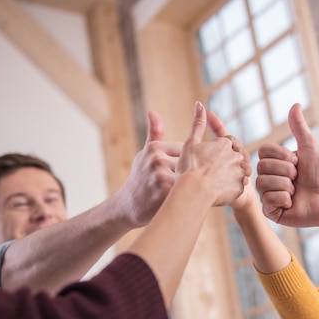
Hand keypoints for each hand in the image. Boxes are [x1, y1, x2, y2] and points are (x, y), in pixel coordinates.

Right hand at [114, 111, 181, 226]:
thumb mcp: (145, 154)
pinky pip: (186, 191)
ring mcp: (160, 175)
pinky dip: (188, 195)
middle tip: (181, 185)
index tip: (176, 173)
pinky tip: (182, 200)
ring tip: (182, 193)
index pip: (185, 151)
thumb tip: (153, 112)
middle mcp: (156, 159)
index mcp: (155, 147)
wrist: (128, 207)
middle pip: (188, 164)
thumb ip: (154, 134)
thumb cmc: (140, 179)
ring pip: (188, 177)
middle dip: (189, 175)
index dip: (185, 164)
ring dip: (190, 185)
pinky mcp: (164, 192)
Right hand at [177, 102, 250, 205]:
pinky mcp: (241, 188)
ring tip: (218, 182)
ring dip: (233, 174)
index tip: (212, 157)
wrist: (194, 192)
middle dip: (228, 161)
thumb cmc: (189, 168)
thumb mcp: (191, 143)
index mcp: (225, 144)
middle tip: (214, 172)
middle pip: (236, 156)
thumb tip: (199, 104)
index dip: (221, 148)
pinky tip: (221, 192)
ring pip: (241, 171)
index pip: (229, 142)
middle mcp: (236, 156)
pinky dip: (233, 189)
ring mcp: (240, 172)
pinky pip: (240, 187)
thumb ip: (198, 124)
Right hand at [256, 103, 318, 227]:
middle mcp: (269, 179)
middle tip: (299, 178)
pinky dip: (284, 199)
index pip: (263, 152)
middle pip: (261, 167)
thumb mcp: (310, 146)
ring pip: (263, 183)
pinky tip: (293, 202)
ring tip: (297, 191)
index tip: (298, 162)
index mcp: (275, 164)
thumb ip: (299, 127)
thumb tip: (295, 104)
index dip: (282, 155)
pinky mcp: (272, 212)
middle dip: (286, 171)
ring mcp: (269, 196)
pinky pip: (268, 200)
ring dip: (286, 185)